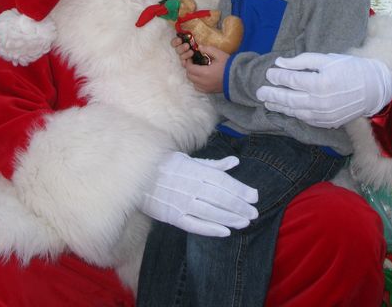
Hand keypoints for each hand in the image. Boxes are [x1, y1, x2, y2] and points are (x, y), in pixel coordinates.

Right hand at [141, 152, 258, 236]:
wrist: (136, 175)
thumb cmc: (165, 165)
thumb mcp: (188, 159)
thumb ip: (213, 164)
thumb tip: (234, 162)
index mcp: (195, 170)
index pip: (223, 181)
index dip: (240, 190)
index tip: (255, 196)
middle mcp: (190, 187)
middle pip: (220, 198)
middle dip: (240, 206)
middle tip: (254, 213)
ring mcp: (181, 203)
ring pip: (211, 212)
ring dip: (230, 218)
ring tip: (245, 222)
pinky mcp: (172, 217)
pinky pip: (195, 225)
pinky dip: (210, 229)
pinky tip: (225, 232)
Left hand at [181, 44, 228, 93]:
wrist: (238, 77)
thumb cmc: (229, 65)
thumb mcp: (219, 54)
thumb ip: (208, 49)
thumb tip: (200, 47)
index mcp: (204, 72)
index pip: (189, 68)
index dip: (188, 62)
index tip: (191, 58)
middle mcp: (203, 82)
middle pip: (189, 76)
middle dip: (189, 69)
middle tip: (193, 63)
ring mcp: (206, 88)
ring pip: (193, 82)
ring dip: (193, 76)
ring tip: (197, 70)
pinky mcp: (210, 91)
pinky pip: (198, 88)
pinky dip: (197, 83)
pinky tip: (202, 78)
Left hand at [256, 53, 391, 128]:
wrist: (374, 89)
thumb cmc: (351, 69)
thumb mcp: (327, 59)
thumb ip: (302, 61)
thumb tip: (280, 62)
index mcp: (321, 82)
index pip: (292, 80)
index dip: (278, 77)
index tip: (269, 73)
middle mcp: (321, 101)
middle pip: (290, 99)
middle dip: (273, 95)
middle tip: (259, 92)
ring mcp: (324, 114)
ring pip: (296, 111)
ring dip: (280, 107)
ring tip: (267, 102)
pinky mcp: (328, 122)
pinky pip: (306, 119)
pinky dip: (294, 115)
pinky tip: (286, 110)